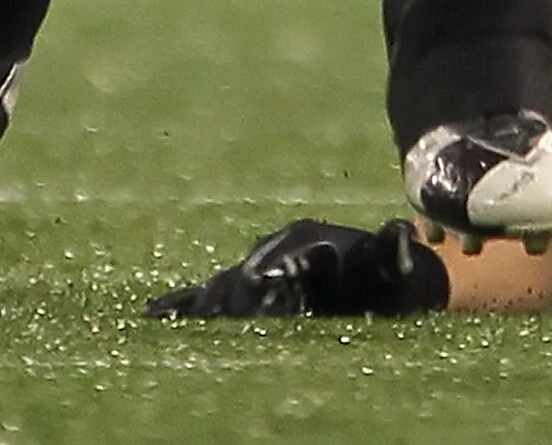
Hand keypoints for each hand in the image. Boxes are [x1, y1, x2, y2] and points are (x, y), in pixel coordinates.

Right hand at [148, 217, 446, 320]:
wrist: (382, 274)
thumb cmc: (386, 276)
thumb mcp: (391, 264)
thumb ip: (389, 249)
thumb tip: (399, 231)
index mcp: (301, 239)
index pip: (271, 265)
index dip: (256, 282)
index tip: (240, 296)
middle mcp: (274, 248)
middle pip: (239, 278)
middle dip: (220, 298)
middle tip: (194, 320)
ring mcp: (260, 264)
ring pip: (220, 285)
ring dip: (196, 304)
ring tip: (161, 319)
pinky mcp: (250, 283)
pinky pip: (213, 291)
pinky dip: (184, 301)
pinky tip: (152, 313)